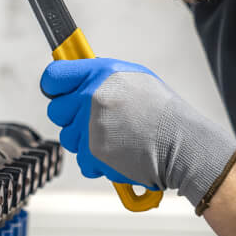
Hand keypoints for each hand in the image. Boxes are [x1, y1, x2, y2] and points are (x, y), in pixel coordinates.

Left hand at [41, 58, 235, 206]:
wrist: (182, 143)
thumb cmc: (163, 111)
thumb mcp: (134, 77)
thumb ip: (101, 77)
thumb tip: (78, 79)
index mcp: (100, 73)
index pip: (53, 76)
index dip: (54, 87)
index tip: (59, 93)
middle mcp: (90, 96)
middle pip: (55, 110)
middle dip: (71, 118)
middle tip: (96, 121)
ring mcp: (89, 125)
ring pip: (67, 137)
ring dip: (84, 141)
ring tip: (115, 138)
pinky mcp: (93, 153)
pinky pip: (81, 160)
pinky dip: (96, 162)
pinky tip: (118, 153)